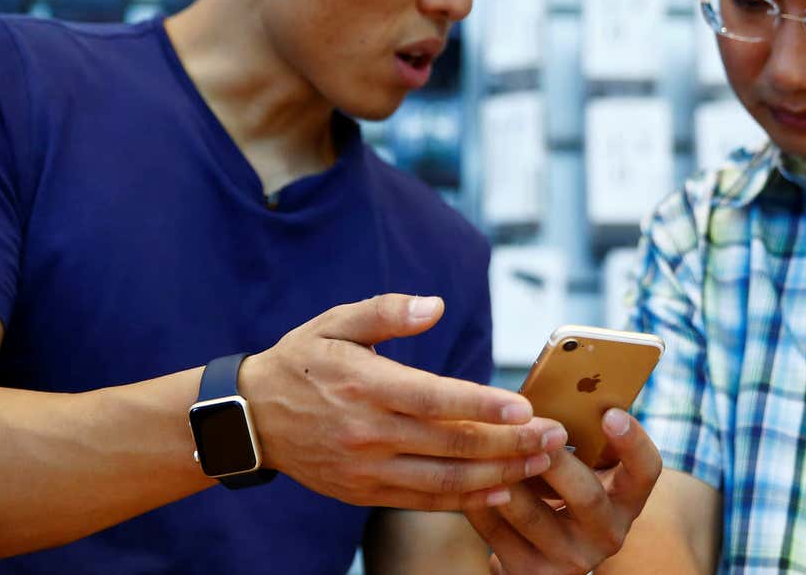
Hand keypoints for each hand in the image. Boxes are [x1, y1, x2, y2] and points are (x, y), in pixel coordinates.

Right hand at [240, 293, 568, 509]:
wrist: (250, 418)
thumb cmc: (302, 360)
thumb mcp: (334, 322)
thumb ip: (386, 312)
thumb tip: (434, 305)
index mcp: (366, 384)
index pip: (436, 399)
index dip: (484, 405)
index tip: (527, 407)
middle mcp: (368, 431)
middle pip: (451, 444)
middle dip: (510, 443)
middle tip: (555, 436)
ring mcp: (366, 468)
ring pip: (444, 479)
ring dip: (499, 473)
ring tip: (541, 463)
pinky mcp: (364, 492)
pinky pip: (424, 501)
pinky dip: (466, 499)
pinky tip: (502, 488)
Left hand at [464, 408, 661, 574]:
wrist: (546, 555)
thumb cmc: (564, 490)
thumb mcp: (586, 468)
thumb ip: (583, 438)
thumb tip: (558, 388)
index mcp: (626, 499)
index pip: (646, 471)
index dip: (633, 441)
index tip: (609, 412)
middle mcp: (606, 533)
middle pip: (587, 496)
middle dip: (556, 460)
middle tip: (534, 429)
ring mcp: (569, 559)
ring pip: (533, 515)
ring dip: (507, 476)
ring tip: (488, 444)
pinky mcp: (529, 573)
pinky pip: (495, 532)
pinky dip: (477, 499)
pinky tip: (464, 473)